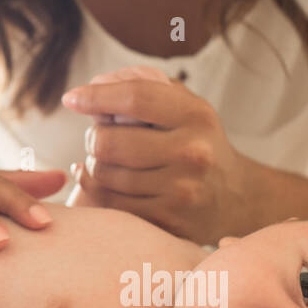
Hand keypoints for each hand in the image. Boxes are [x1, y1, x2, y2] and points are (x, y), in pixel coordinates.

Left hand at [60, 66, 258, 242]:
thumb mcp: (184, 107)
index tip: (71, 98)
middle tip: (98, 137)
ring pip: (103, 174)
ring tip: (109, 161)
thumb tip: (94, 85)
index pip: (135, 97)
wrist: (235, 197)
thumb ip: (144, 87)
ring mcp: (181, 192)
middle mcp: (192, 153)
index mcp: (195, 116)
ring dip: (94, 165)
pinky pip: (109, 204)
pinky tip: (102, 182)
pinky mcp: (168, 222)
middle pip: (109, 141)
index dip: (95, 95)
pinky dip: (96, 190)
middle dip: (93, 137)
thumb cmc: (195, 142)